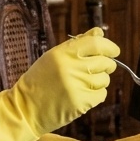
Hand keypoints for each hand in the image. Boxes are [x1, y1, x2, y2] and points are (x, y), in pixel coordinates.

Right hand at [0, 28, 118, 140]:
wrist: (25, 108)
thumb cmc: (39, 80)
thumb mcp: (53, 57)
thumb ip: (78, 44)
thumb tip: (99, 32)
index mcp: (63, 53)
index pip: (96, 43)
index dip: (109, 46)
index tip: (114, 50)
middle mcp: (72, 68)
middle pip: (105, 62)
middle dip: (106, 64)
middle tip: (97, 68)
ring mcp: (77, 86)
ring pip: (105, 79)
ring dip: (99, 80)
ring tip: (83, 83)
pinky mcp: (81, 103)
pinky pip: (101, 94)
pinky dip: (96, 94)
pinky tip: (83, 94)